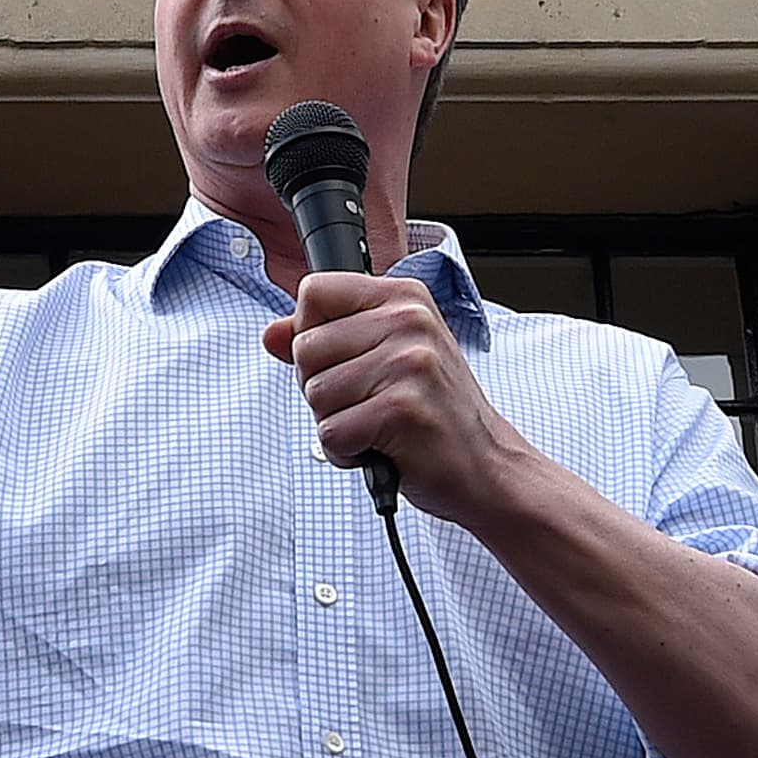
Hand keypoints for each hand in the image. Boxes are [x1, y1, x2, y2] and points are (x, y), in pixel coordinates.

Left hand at [265, 271, 531, 524]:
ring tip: (378, 426)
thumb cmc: (434, 412)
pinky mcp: (403, 408)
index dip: (311, 334)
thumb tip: (270, 333)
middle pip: (305, 348)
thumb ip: (326, 339)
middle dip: (322, 388)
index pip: (314, 292)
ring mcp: (409, 362)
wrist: (486, 465)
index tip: (344, 360)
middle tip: (369, 402)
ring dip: (336, 424)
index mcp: (403, 297)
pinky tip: (382, 447)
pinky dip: (347, 453)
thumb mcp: (385, 357)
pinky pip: (331, 433)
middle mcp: (408, 320)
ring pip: (315, 393)